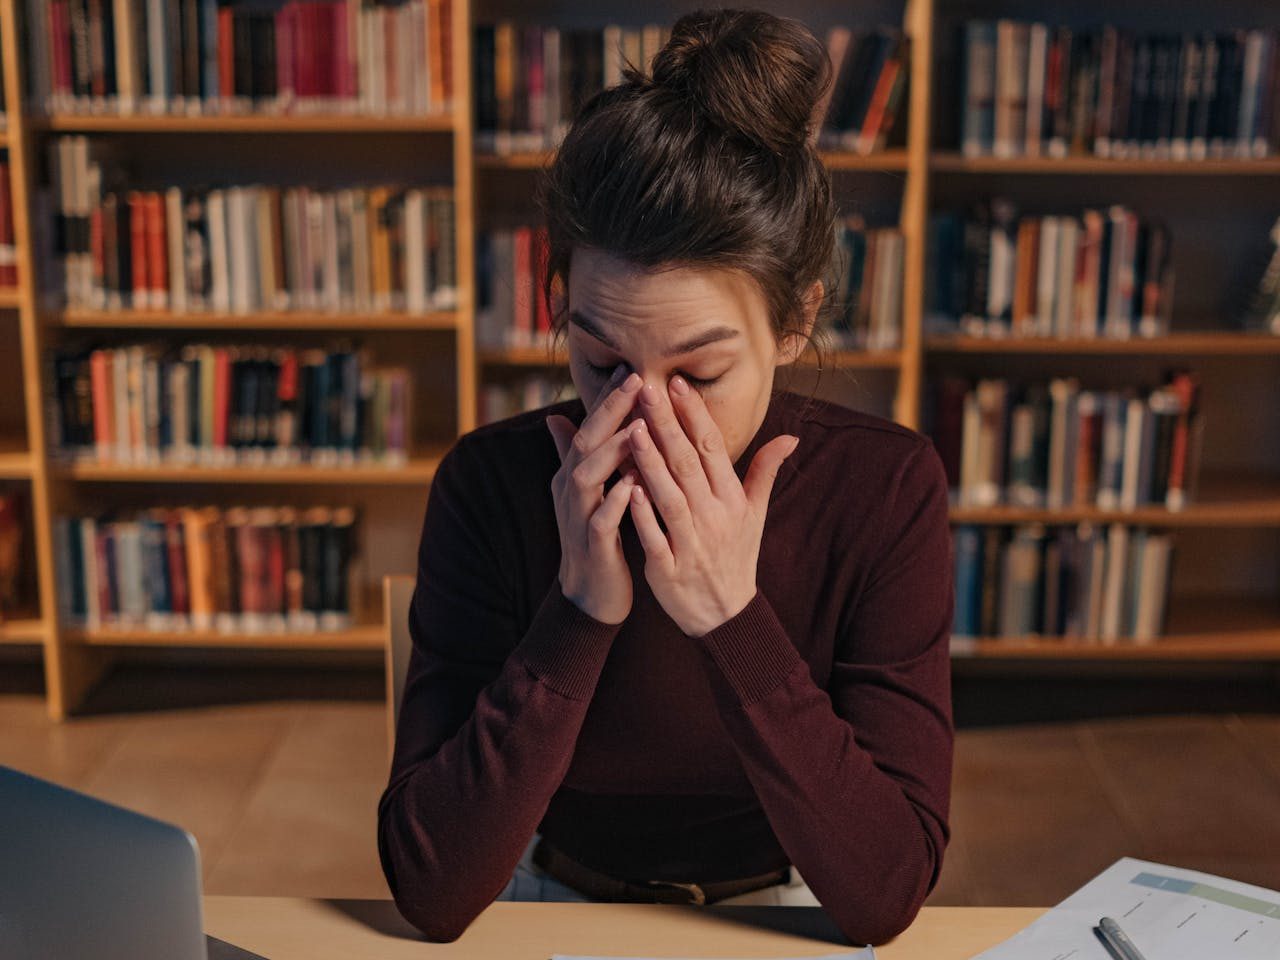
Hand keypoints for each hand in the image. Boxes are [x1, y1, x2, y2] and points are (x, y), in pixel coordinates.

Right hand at [546, 364, 645, 624]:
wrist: (590, 594)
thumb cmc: (596, 536)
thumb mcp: (584, 491)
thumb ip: (574, 455)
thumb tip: (554, 416)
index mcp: (573, 474)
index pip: (589, 427)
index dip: (609, 399)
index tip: (633, 369)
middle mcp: (570, 490)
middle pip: (585, 442)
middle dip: (610, 411)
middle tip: (636, 380)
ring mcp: (578, 517)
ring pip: (588, 477)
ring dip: (612, 451)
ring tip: (637, 426)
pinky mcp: (591, 546)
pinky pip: (600, 521)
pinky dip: (616, 502)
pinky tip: (635, 485)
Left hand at [625, 377, 798, 636]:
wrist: (725, 615)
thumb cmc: (736, 557)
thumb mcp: (755, 515)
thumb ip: (766, 472)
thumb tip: (790, 436)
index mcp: (733, 501)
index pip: (713, 449)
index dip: (695, 415)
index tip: (676, 382)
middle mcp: (714, 519)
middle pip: (689, 465)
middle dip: (668, 426)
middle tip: (647, 389)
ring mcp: (692, 545)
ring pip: (670, 497)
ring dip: (651, 464)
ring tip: (632, 430)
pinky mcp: (669, 570)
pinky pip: (654, 538)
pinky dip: (642, 515)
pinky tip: (626, 488)